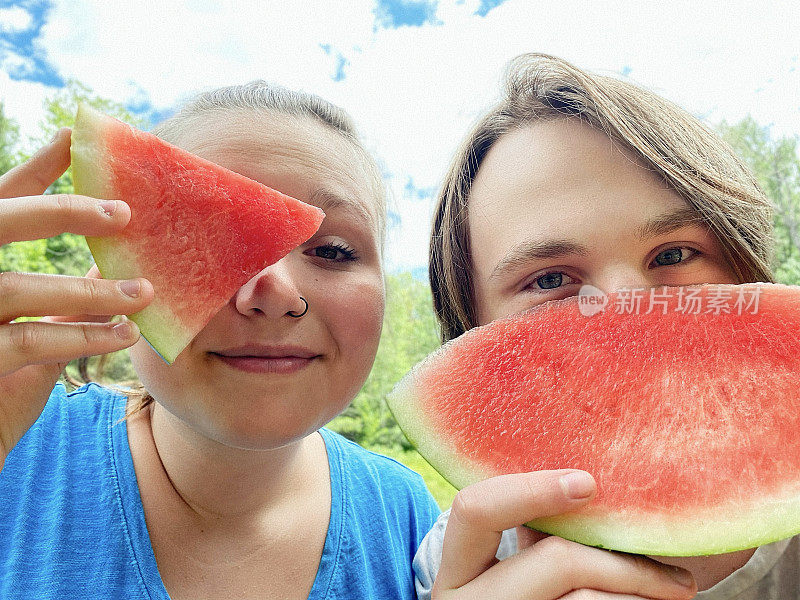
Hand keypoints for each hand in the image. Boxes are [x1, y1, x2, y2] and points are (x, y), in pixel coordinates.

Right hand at [0, 128, 152, 469]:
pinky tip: (125, 335)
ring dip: (88, 290)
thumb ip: (59, 297)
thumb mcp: (26, 329)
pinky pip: (28, 340)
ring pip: (16, 286)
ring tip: (145, 294)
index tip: (76, 136)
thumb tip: (115, 268)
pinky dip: (82, 335)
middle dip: (59, 212)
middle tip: (123, 212)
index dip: (37, 168)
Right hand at [432, 470, 696, 598]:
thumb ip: (535, 532)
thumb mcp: (516, 565)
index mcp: (456, 569)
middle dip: (625, 564)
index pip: (476, 508)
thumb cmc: (528, 597)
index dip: (531, 489)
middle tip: (680, 579)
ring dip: (641, 595)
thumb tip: (592, 479)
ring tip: (673, 597)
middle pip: (556, 560)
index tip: (588, 483)